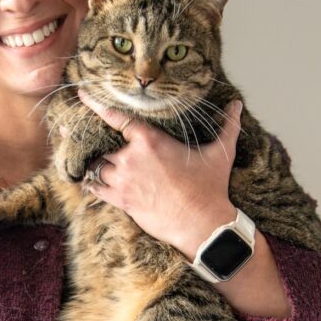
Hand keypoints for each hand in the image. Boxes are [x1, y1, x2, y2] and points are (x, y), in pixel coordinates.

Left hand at [78, 90, 242, 258]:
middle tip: (92, 140)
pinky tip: (89, 182)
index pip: (117, 118)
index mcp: (150, 141)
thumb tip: (237, 105)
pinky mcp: (121, 200)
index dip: (97, 106)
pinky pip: (95, 189)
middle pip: (103, 144)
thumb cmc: (210, 188)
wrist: (202, 224)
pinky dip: (91, 184)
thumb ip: (227, 126)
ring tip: (94, 162)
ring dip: (97, 164)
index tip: (82, 96)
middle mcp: (131, 157)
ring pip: (98, 166)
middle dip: (99, 143)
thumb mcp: (221, 153)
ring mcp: (123, 180)